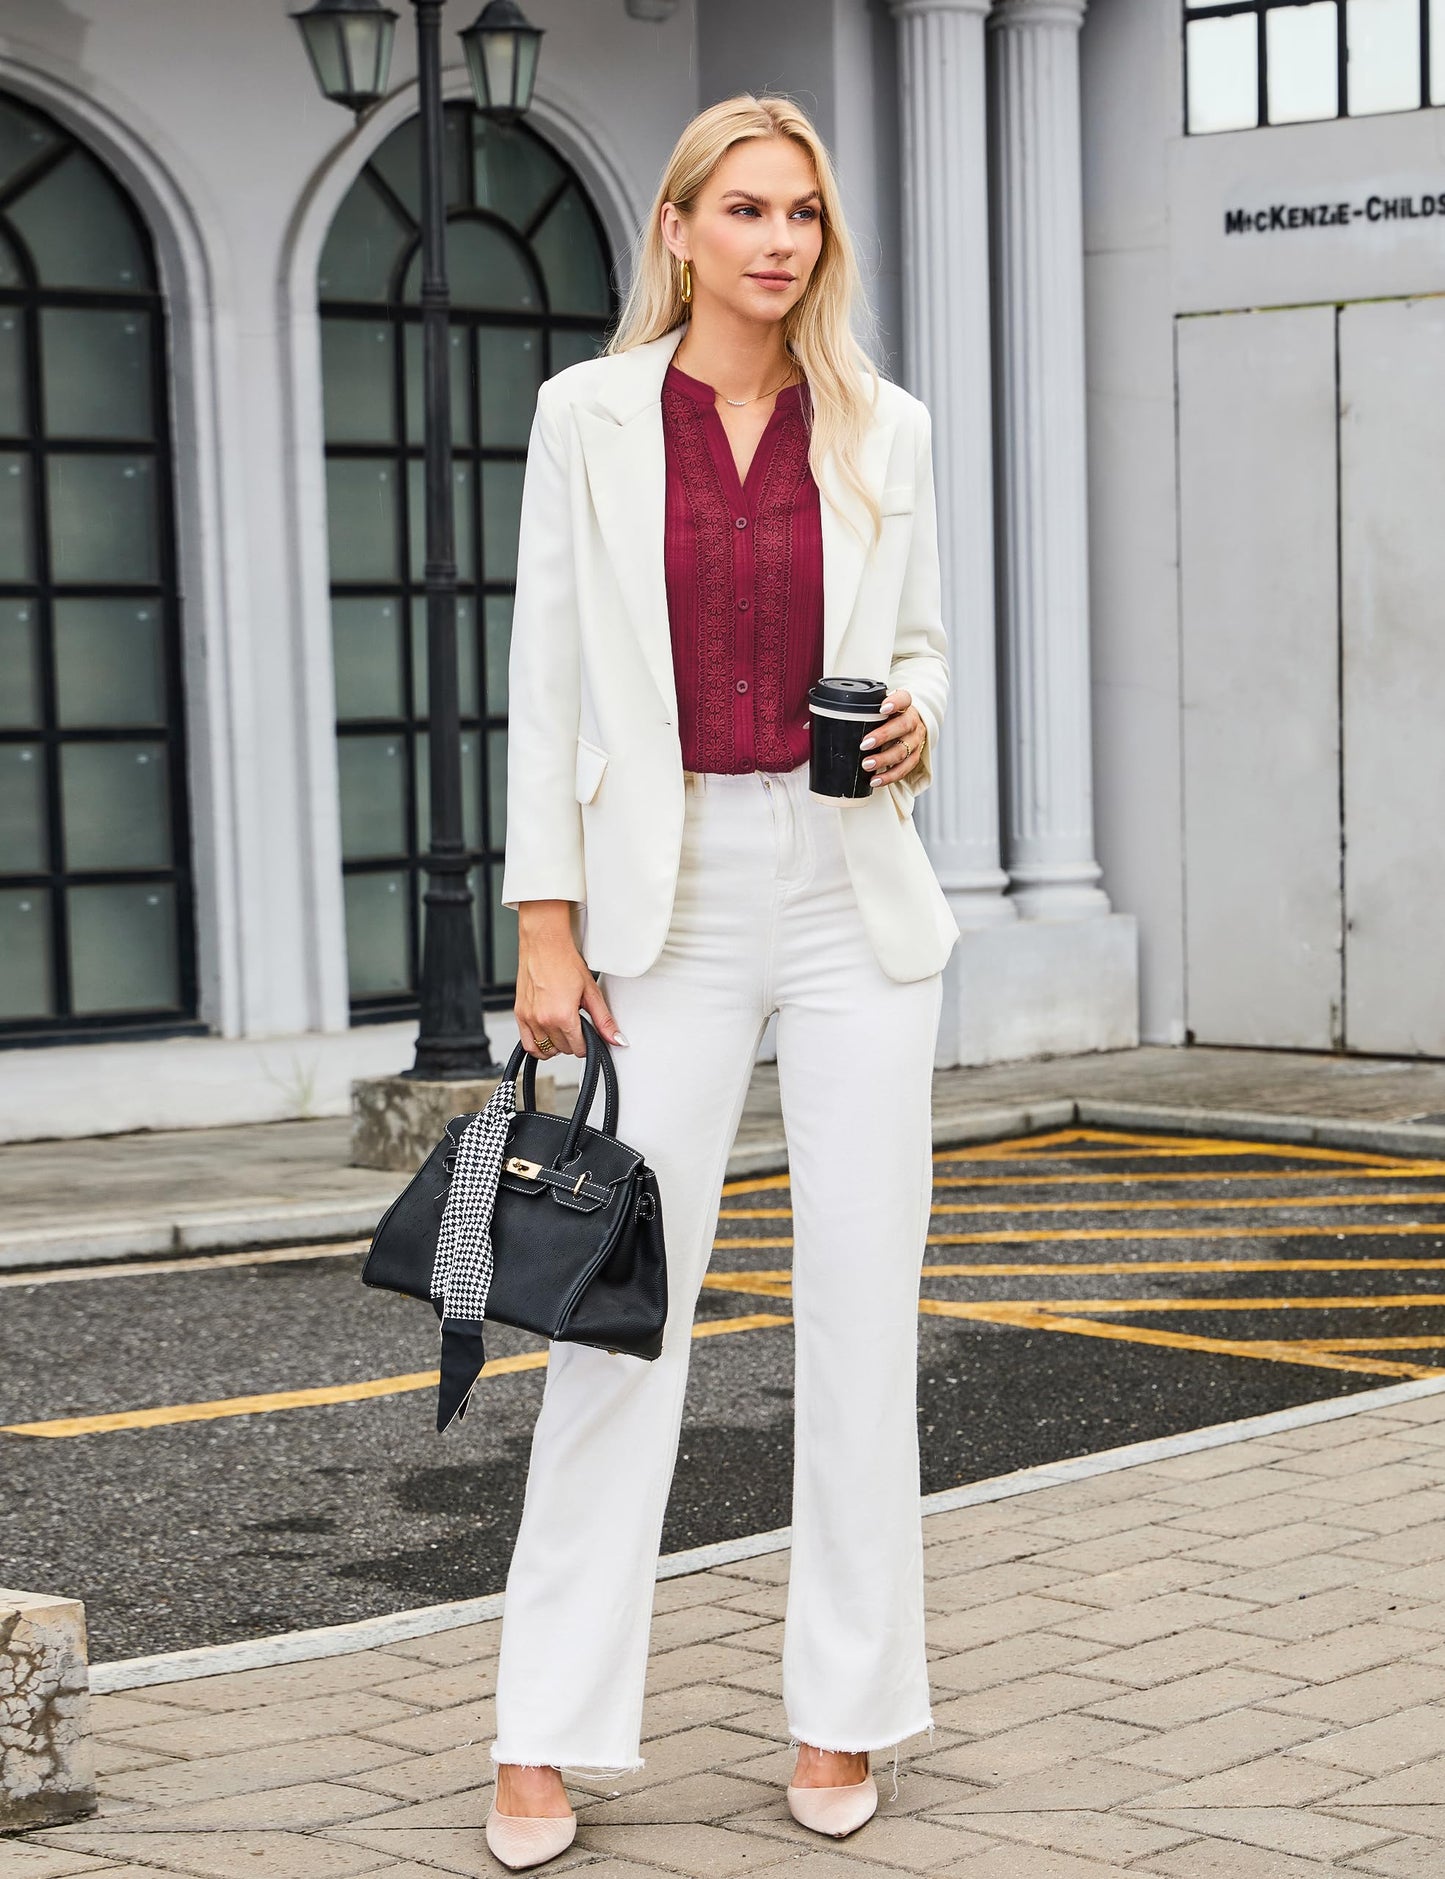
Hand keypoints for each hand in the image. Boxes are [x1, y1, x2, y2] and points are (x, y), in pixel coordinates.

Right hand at [514, 901, 626, 1057]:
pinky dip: (538, 1045)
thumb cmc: (564, 962)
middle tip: (576, 1023)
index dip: (587, 1042)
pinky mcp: (519, 1014)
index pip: (579, 1049)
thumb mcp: (591, 992)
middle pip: (563, 1049)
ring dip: (556, 1044)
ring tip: (562, 1027)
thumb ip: (604, 1020)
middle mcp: (543, 1020)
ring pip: (545, 1049)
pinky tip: (547, 1034)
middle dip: (572, 1041)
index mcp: (563, 1016)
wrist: (544, 944)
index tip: (587, 1032)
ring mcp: (529, 1018)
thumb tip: (616, 1039)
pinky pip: (527, 1045)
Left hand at [859, 688, 924, 786]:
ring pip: (903, 750)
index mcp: (905, 706)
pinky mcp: (914, 757)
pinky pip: (904, 769)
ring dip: (884, 759)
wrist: (911, 725)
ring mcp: (915, 740)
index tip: (883, 708)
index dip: (895, 702)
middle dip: (883, 736)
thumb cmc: (890, 717)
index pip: (904, 699)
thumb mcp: (880, 709)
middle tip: (865, 744)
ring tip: (866, 765)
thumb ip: (865, 711)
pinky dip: (889, 776)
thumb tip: (827, 719)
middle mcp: (913, 722)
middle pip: (903, 726)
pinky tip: (876, 780)